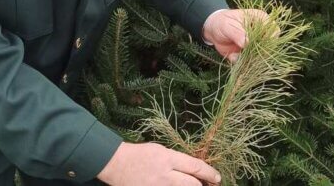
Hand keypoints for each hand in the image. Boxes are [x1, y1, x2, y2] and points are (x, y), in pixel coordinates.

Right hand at [96, 142, 220, 185]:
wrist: (116, 164)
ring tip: (194, 185)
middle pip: (193, 184)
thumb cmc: (139, 154)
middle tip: (209, 184)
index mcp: (168, 159)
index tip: (217, 177)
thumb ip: (177, 159)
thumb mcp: (160, 150)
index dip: (209, 173)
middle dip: (203, 185)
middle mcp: (165, 175)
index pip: (195, 167)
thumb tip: (194, 170)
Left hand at [202, 9, 268, 61]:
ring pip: (261, 56)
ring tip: (235, 53)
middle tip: (242, 51)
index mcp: (261, 19)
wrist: (213, 30)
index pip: (274, 30)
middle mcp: (262, 33)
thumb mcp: (227, 25)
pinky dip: (241, 61)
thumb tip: (246, 43)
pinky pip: (250, 61)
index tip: (254, 43)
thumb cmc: (222, 22)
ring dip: (248, 58)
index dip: (268, 39)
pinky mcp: (250, 53)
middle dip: (256, 52)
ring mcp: (257, 44)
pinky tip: (232, 55)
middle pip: (270, 46)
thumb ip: (237, 33)